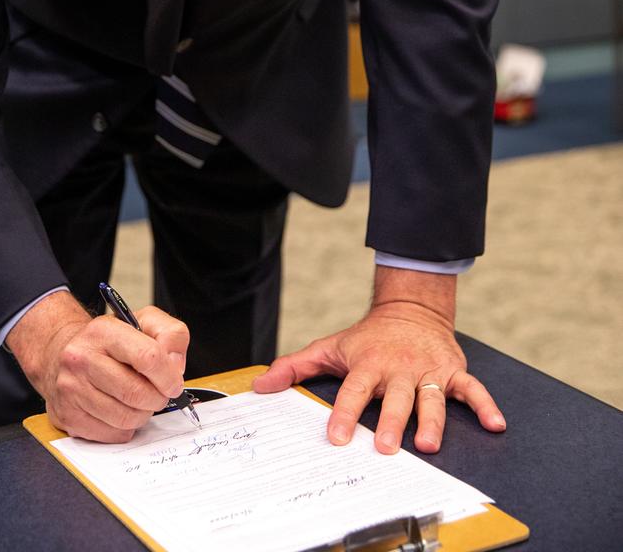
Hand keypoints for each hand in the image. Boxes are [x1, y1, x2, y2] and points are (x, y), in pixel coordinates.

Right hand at [7, 291, 189, 441]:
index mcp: (103, 331)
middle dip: (157, 398)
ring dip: (142, 414)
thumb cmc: (109, 342)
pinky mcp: (68, 416)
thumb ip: (171, 335)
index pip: (147, 357)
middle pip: (137, 393)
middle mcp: (81, 358)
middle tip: (158, 394)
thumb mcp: (144, 321)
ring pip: (126, 418)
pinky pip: (113, 434)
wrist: (62, 354)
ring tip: (138, 400)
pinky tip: (120, 410)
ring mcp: (72, 389)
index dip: (168, 376)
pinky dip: (125, 427)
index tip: (173, 383)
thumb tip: (176, 367)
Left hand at [253, 268, 505, 453]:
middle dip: (391, 422)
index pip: (354, 390)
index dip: (345, 413)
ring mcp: (427, 370)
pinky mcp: (452, 370)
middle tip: (386, 448)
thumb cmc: (366, 338)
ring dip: (432, 421)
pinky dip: (485, 405)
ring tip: (429, 444)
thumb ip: (296, 367)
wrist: (410, 309)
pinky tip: (495, 424)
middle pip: (395, 398)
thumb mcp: (330, 347)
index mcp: (368, 364)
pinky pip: (471, 389)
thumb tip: (261, 385)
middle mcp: (398, 368)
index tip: (338, 438)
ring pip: (431, 398)